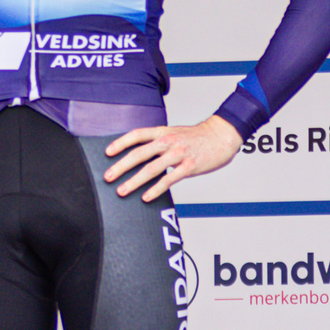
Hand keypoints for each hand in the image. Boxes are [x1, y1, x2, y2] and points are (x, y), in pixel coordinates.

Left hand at [103, 113, 241, 200]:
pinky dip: (156, 189)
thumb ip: (158, 142)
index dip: (120, 143)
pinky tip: (146, 197)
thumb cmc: (197, 137)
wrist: (222, 136)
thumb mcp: (175, 132)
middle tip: (108, 177)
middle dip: (121, 166)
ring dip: (134, 181)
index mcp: (163, 132)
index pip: (137, 135)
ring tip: (122, 190)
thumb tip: (140, 154)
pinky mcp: (189, 166)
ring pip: (151, 168)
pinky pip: (169, 179)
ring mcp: (179, 154)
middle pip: (139, 154)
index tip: (107, 153)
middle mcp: (168, 141)